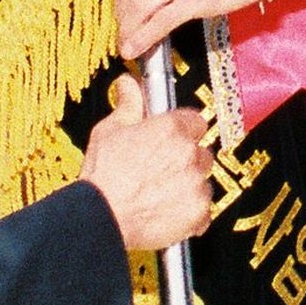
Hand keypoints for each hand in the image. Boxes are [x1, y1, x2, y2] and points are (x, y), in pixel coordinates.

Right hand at [80, 73, 215, 250]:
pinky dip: (190, 213)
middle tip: (161, 169)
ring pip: (202, 181)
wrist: (102, 218)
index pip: (195, 121)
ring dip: (188, 185)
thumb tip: (129, 86)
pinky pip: (203, 210)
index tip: (174, 137)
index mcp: (171, 130)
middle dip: (185, 159)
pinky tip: (166, 211)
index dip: (184, 130)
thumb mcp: (108, 132)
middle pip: (200, 152)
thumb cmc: (103, 178)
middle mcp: (188, 154)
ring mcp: (195, 184)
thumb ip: (128, 105)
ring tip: (160, 192)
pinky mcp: (199, 213)